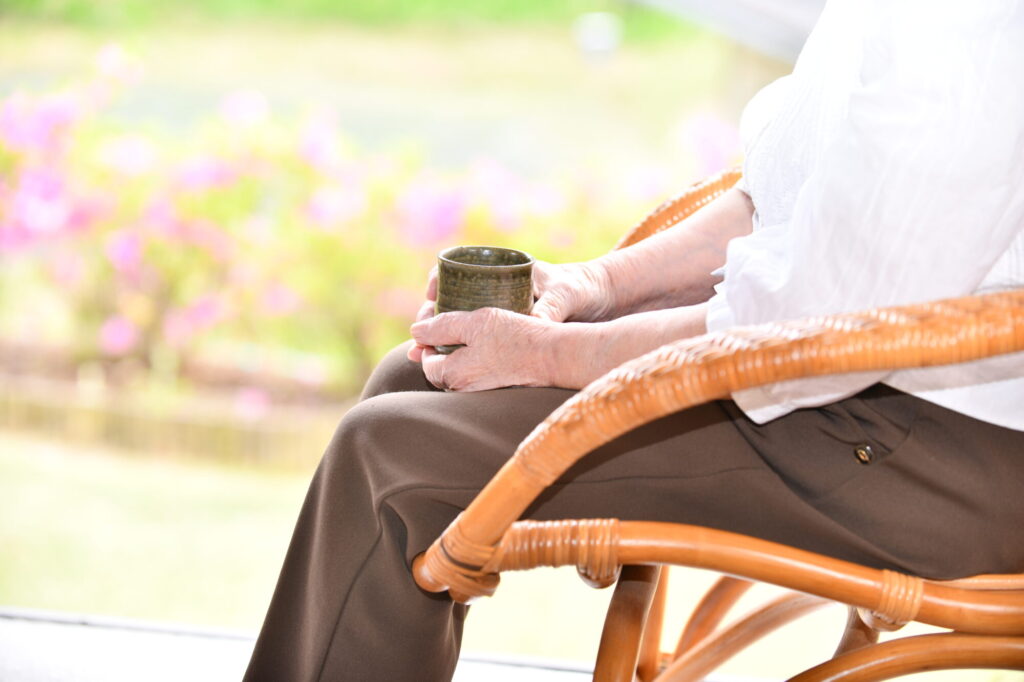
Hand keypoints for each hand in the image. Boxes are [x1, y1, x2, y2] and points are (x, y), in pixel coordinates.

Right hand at [407, 258, 612, 362]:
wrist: (599, 299)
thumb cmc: (581, 289)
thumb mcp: (566, 296)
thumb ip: (551, 308)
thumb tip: (535, 325)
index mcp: (502, 271)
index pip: (457, 270)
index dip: (436, 282)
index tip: (429, 296)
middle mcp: (493, 289)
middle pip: (449, 302)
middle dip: (428, 320)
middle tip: (417, 338)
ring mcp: (496, 311)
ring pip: (456, 323)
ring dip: (436, 339)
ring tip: (418, 357)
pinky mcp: (502, 330)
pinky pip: (471, 339)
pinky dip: (455, 351)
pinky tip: (442, 366)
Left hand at [409, 307, 575, 391]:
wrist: (553, 355)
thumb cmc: (515, 337)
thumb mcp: (475, 322)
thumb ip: (442, 326)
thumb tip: (415, 332)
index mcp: (453, 375)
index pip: (426, 360)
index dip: (428, 339)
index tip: (438, 320)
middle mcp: (464, 389)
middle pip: (441, 367)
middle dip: (441, 346)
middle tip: (453, 322)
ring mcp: (481, 390)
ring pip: (460, 369)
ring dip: (459, 351)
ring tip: (471, 328)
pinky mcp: (497, 386)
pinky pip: (477, 371)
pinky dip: (476, 356)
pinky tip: (488, 340)